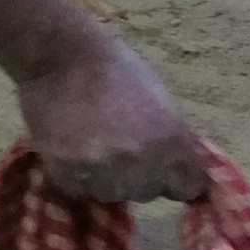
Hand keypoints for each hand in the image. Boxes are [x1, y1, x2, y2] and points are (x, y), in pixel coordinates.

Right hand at [8, 22, 210, 206]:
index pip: (190, 188)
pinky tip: (70, 148)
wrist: (59, 55)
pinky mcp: (68, 176)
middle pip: (149, 192)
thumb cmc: (114, 69)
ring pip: (112, 193)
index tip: (165, 168)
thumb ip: (171, 138)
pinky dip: (75, 175)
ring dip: (105, 177)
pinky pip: (80, 189)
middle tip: (119, 146)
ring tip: (89, 146)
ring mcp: (104, 173)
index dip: (176, 177)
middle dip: (138, 175)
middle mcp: (143, 165)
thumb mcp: (160, 101)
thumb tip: (177, 165)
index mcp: (172, 143)